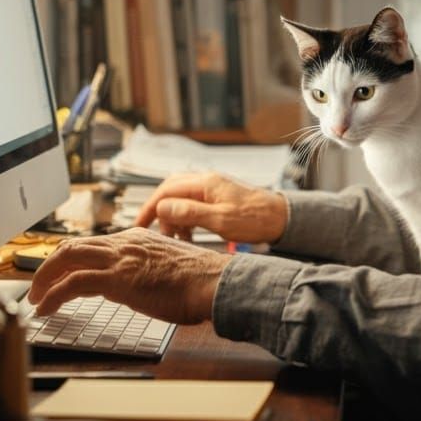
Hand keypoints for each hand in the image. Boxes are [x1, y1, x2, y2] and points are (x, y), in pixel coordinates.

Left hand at [27, 228, 230, 321]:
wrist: (213, 283)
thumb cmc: (201, 282)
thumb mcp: (169, 268)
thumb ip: (149, 270)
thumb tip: (142, 285)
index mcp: (138, 238)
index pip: (94, 244)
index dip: (72, 259)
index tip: (62, 274)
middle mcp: (125, 243)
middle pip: (72, 246)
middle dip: (49, 266)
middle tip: (39, 286)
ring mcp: (120, 259)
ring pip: (66, 258)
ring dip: (43, 279)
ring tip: (35, 298)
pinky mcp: (117, 279)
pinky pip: (71, 284)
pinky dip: (52, 296)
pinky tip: (44, 310)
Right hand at [134, 172, 288, 243]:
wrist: (281, 219)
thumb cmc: (255, 219)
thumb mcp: (221, 220)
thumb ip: (191, 213)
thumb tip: (163, 208)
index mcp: (205, 183)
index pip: (166, 190)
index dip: (149, 208)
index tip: (138, 226)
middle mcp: (206, 182)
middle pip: (171, 191)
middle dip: (158, 211)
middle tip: (150, 232)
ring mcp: (212, 189)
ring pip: (181, 199)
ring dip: (173, 217)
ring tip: (175, 239)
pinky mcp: (218, 199)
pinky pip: (193, 205)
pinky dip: (185, 219)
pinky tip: (188, 235)